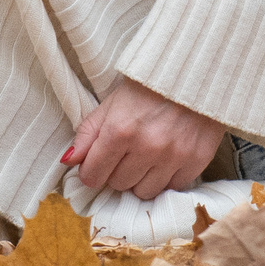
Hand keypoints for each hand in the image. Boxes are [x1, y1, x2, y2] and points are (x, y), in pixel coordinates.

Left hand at [62, 76, 227, 199]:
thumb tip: (68, 160)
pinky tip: (166, 159)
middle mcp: (146, 147)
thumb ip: (88, 133)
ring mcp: (173, 156)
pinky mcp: (196, 161)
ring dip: (141, 179)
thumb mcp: (111, 103)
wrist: (193, 72)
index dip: (92, 171)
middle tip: (126, 153)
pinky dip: (166, 178)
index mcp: (119, 130)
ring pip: (144, 192)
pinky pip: (172, 188)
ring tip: (147, 157)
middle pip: (119, 184)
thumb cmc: (147, 88)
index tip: (98, 164)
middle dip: (117, 172)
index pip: (93, 175)